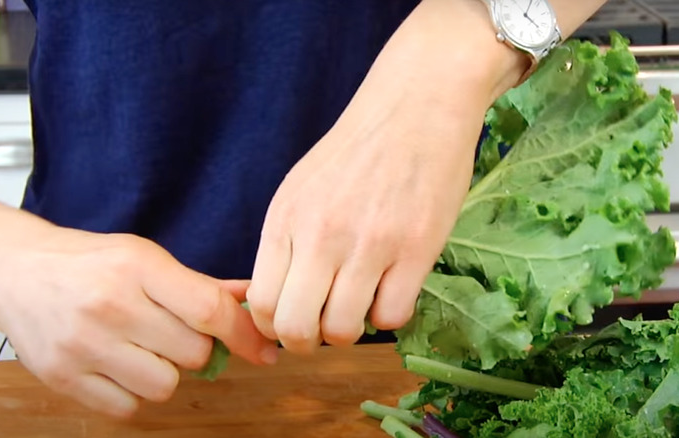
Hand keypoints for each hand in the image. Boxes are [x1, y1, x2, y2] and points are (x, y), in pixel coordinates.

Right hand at [0, 218, 276, 417]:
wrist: (18, 271)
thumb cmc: (92, 262)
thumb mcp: (147, 258)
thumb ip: (201, 284)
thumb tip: (253, 299)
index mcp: (138, 268)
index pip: (210, 310)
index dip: (245, 335)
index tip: (264, 350)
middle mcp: (111, 306)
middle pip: (195, 353)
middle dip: (197, 347)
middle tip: (174, 332)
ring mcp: (83, 345)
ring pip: (164, 385)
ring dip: (165, 372)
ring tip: (143, 348)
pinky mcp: (62, 377)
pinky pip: (128, 407)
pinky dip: (133, 392)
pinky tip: (120, 365)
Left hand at [247, 0, 527, 353]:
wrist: (416, 104)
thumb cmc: (358, 149)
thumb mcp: (302, 187)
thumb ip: (285, 240)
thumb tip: (278, 299)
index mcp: (286, 218)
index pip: (261, 303)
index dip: (274, 328)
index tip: (294, 323)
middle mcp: (321, 234)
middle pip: (295, 328)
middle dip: (307, 343)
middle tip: (324, 328)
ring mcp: (370, 243)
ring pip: (345, 330)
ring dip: (351, 330)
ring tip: (362, 304)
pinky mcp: (417, 248)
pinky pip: (393, 317)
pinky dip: (390, 314)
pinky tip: (393, 288)